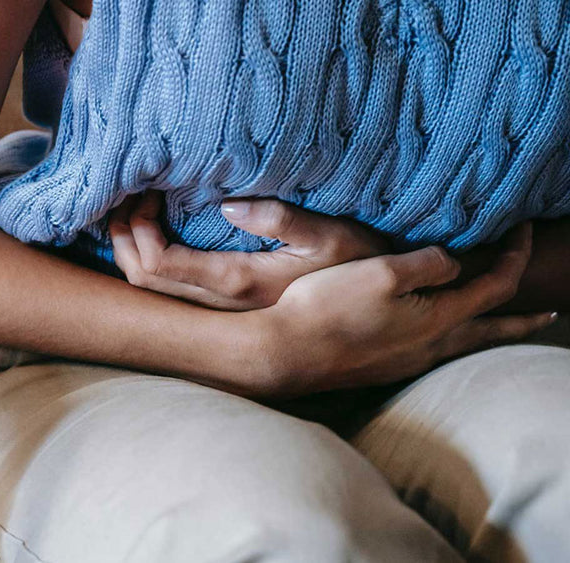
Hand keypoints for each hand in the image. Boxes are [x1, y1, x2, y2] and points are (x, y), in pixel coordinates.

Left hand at [109, 191, 388, 310]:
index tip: (147, 191)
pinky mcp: (224, 305)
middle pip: (142, 280)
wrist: (375, 309)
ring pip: (150, 289)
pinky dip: (147, 258)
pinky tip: (153, 231)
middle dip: (123, 236)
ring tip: (133, 208)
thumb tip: (228, 206)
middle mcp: (220, 304)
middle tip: (127, 194)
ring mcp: (220, 309)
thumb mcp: (333, 235)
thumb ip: (283, 220)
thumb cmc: (359, 265)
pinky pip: (168, 288)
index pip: (159, 264)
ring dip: (131, 248)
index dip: (138, 230)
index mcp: (237, 282)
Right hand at [259, 223, 556, 395]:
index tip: (523, 229)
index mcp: (438, 319)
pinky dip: (452, 338)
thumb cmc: (329, 308)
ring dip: (487, 331)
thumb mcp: (382, 271)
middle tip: (549, 314)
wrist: (285, 353)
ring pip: (462, 344)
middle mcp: (430, 346)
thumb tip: (452, 263)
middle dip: (522, 320)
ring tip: (498, 325)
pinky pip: (433, 351)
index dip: (515, 255)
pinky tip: (435, 335)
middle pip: (491, 331)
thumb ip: (427, 263)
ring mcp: (405, 361)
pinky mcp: (381, 367)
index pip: (496, 285)